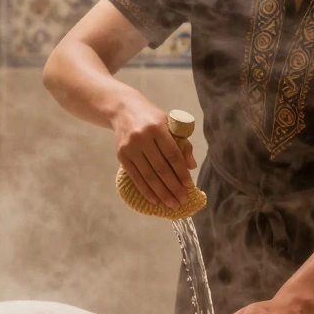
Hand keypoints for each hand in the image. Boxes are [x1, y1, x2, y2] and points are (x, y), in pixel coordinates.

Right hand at [111, 95, 195, 209]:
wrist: (123, 109)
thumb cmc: (151, 118)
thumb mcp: (169, 124)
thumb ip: (182, 144)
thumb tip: (191, 167)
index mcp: (157, 127)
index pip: (172, 154)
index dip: (181, 171)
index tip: (188, 185)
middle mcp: (142, 137)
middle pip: (160, 168)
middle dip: (173, 187)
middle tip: (182, 200)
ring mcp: (130, 147)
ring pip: (148, 175)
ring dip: (161, 193)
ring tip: (171, 204)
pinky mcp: (121, 155)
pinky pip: (135, 177)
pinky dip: (145, 190)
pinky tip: (154, 200)